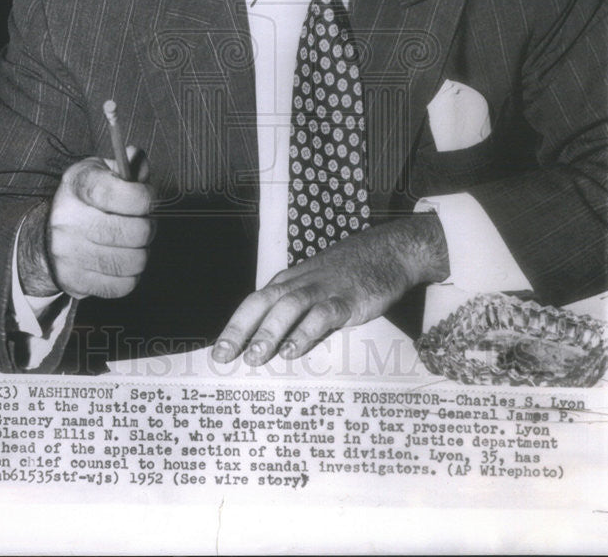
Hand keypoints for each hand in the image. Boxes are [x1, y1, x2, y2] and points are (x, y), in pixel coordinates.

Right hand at [17, 146, 155, 298]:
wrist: (47, 237)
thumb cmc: (87, 201)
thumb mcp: (102, 173)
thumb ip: (127, 166)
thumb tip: (137, 157)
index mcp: (76, 186)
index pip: (113, 193)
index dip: (143, 197)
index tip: (147, 198)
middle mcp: (67, 220)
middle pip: (132, 232)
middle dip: (149, 227)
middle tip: (145, 224)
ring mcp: (68, 254)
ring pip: (132, 262)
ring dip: (143, 253)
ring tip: (134, 244)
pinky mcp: (74, 281)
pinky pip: (122, 286)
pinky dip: (131, 275)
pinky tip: (123, 262)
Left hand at [211, 213, 448, 364]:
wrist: (389, 251)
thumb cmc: (350, 273)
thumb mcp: (317, 288)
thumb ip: (298, 314)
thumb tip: (277, 348)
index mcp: (290, 282)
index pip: (254, 303)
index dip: (234, 326)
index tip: (218, 353)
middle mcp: (300, 283)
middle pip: (262, 302)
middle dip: (240, 329)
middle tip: (223, 356)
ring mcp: (324, 289)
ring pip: (288, 307)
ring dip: (269, 331)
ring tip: (255, 357)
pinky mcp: (348, 298)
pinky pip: (322, 314)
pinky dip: (306, 331)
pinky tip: (294, 351)